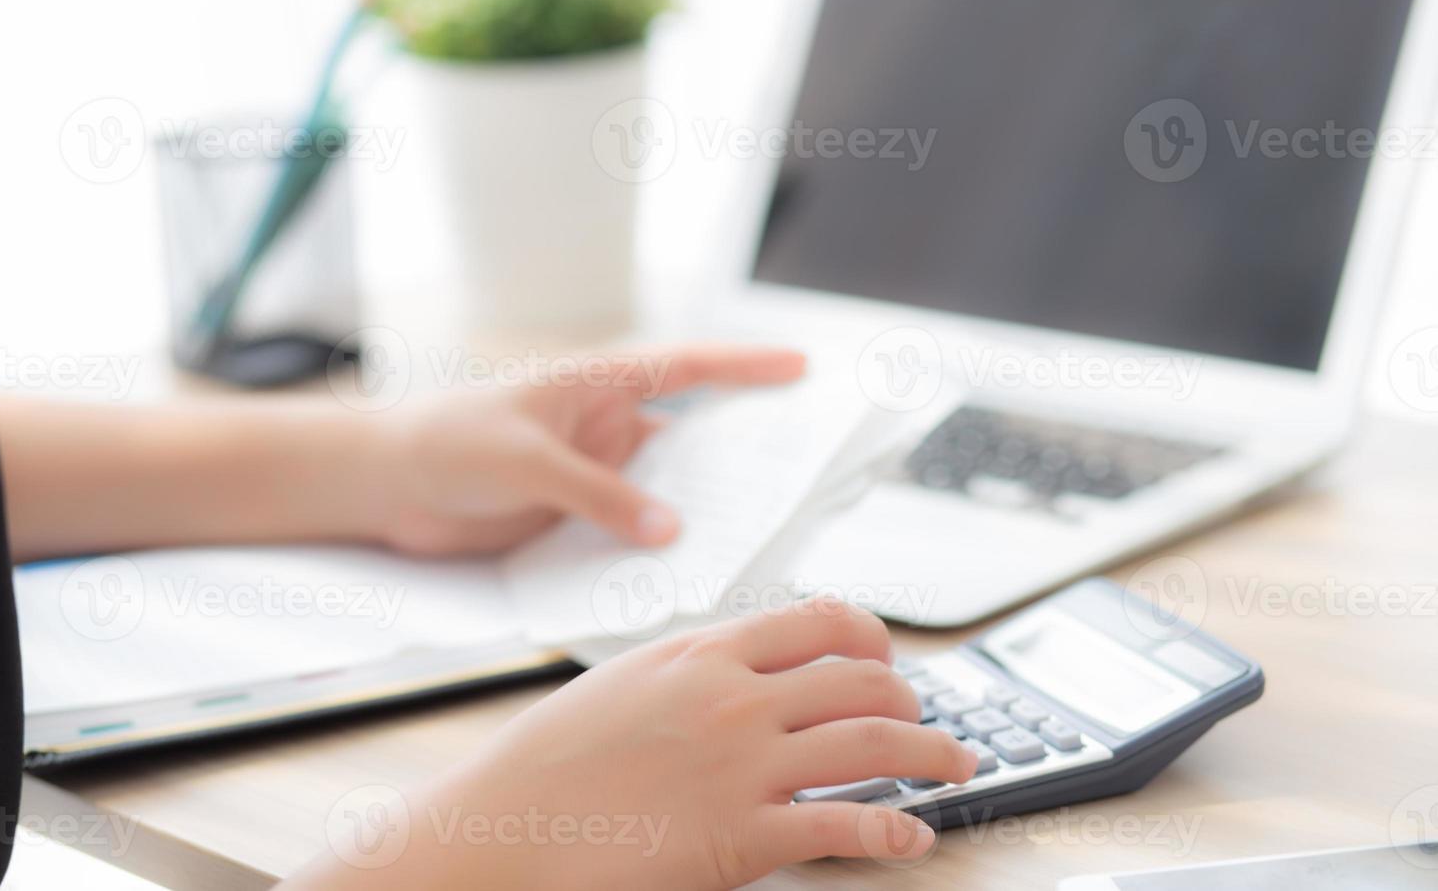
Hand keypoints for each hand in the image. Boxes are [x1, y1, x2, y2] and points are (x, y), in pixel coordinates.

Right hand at [286, 600, 977, 889]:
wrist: (504, 826)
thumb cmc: (551, 759)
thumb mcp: (625, 683)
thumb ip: (693, 670)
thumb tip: (745, 667)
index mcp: (703, 654)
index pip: (818, 622)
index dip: (871, 637)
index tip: (888, 658)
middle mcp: (734, 700)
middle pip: (862, 683)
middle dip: (912, 701)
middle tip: (927, 721)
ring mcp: (743, 767)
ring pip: (873, 746)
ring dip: (931, 755)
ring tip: (955, 767)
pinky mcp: (742, 837)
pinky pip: (844, 828)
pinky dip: (893, 831)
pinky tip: (912, 835)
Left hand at [372, 345, 805, 556]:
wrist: (386, 486)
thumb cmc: (449, 443)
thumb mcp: (527, 462)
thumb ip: (598, 494)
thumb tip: (670, 532)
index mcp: (598, 385)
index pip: (685, 369)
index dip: (744, 369)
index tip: (801, 370)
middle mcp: (607, 427)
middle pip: (691, 439)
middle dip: (743, 455)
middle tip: (801, 479)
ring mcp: (595, 474)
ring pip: (666, 494)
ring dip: (701, 515)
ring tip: (757, 540)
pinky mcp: (576, 518)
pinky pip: (630, 534)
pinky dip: (655, 553)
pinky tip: (684, 577)